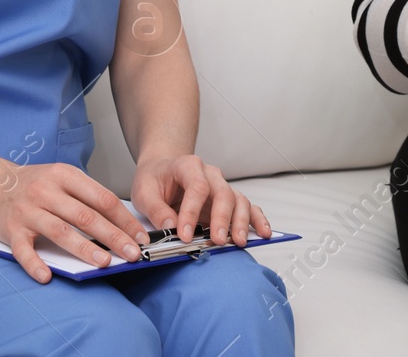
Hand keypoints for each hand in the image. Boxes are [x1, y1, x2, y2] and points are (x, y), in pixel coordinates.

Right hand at [0, 162, 152, 283]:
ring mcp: (28, 211)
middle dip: (113, 236)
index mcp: (65, 175)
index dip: (124, 219)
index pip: (102, 199)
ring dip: (84, 249)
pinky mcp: (11, 230)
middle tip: (131, 253)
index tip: (140, 236)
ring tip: (104, 262)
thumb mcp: (63, 178)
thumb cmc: (35, 185)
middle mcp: (46, 191)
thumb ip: (87, 196)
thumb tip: (122, 223)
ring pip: (61, 232)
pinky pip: (24, 251)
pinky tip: (47, 276)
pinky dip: (35, 264)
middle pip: (86, 216)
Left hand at [132, 153, 272, 248]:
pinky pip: (248, 207)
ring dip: (241, 222)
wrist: (163, 169)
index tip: (185, 235)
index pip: (197, 188)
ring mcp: (222, 187)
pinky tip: (263, 232)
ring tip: (239, 241)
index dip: (192, 213)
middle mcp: (211, 175)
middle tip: (217, 240)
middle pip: (223, 194)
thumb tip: (171, 229)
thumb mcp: (144, 191)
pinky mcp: (228, 201)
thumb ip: (156, 210)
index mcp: (189, 166)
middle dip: (221, 219)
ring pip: (238, 201)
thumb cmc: (155, 178)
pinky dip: (257, 219)